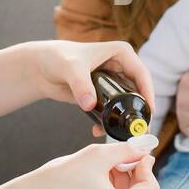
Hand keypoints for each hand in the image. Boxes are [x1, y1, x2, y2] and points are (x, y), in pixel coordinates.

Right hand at [14, 141, 160, 188]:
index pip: (151, 188)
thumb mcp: (97, 156)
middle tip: (111, 160)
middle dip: (130, 175)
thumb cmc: (58, 181)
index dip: (145, 167)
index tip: (134, 154)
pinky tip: (92, 187)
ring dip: (119, 186)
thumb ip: (127, 150)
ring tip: (98, 173)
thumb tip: (147, 146)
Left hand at [25, 40, 154, 131]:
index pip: (141, 74)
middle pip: (139, 91)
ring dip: (123, 119)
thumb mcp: (71, 68)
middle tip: (138, 131)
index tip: (148, 113)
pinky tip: (98, 130)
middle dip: (138, 112)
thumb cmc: (56, 58)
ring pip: (126, 103)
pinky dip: (109, 121)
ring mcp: (113, 81)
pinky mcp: (103, 94)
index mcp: (121, 53)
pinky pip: (113, 110)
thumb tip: (90, 105)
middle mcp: (121, 66)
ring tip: (118, 135)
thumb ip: (81, 85)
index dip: (148, 94)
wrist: (40, 68)